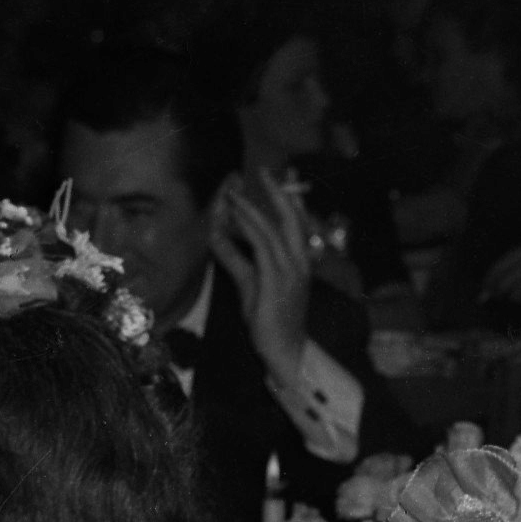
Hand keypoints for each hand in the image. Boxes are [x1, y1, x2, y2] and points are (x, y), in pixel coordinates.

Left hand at [212, 169, 322, 384]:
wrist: (285, 352)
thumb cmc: (271, 322)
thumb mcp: (251, 285)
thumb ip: (236, 260)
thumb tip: (220, 239)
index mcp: (300, 263)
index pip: (298, 224)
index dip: (291, 198)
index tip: (285, 176)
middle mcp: (299, 264)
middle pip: (290, 219)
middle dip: (278, 192)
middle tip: (264, 170)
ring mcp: (289, 272)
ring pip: (270, 229)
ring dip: (249, 208)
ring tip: (233, 192)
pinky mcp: (275, 282)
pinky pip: (260, 247)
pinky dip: (245, 228)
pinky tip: (232, 217)